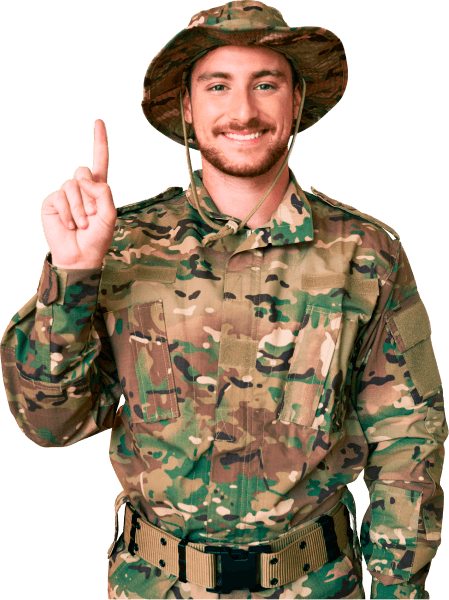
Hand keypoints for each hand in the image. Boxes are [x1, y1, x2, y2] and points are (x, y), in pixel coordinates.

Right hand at [41, 119, 116, 269]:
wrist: (80, 256)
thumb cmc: (98, 238)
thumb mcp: (109, 214)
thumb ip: (103, 192)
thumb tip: (82, 178)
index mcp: (98, 189)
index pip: (100, 161)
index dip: (99, 142)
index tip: (99, 122)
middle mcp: (81, 188)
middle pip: (83, 171)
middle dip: (89, 195)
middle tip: (92, 216)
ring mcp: (65, 194)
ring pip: (71, 185)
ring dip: (79, 208)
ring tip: (82, 224)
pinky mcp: (52, 202)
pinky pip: (59, 197)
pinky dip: (67, 212)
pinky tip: (69, 225)